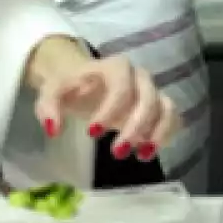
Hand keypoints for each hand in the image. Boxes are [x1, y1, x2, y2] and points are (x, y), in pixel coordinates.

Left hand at [27, 35, 178, 161]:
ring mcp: (152, 91)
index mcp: (113, 67)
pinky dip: (167, 136)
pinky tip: (146, 151)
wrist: (81, 82)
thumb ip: (48, 107)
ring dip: (158, 134)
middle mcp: (138, 76)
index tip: (92, 133)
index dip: (110, 110)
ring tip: (141, 155)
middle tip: (117, 152)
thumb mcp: (52, 92)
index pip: (120, 85)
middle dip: (135, 128)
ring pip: (167, 109)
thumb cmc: (69, 87)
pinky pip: (174, 119)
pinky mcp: (159, 107)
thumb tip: (53, 130)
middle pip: (149, 99)